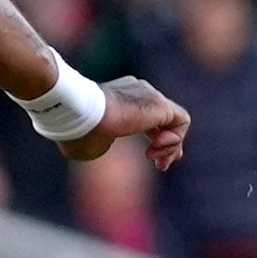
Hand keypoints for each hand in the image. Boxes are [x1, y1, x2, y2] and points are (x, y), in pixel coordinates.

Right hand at [64, 74, 190, 170]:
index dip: (155, 138)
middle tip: (162, 165)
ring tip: (156, 160)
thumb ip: (103, 141)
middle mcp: (136, 92)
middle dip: (166, 144)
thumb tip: (106, 143)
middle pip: (163, 118)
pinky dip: (174, 139)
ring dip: (169, 146)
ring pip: (173, 120)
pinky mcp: (158, 103)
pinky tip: (156, 148)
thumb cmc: (76, 131)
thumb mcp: (90, 142)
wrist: (75, 114)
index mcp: (118, 99)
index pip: (147, 116)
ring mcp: (148, 95)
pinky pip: (181, 120)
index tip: (151, 157)